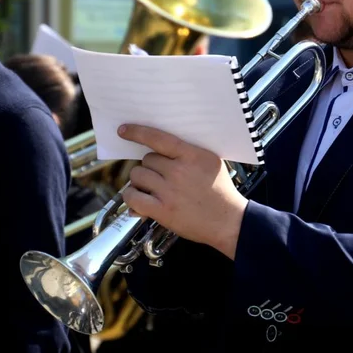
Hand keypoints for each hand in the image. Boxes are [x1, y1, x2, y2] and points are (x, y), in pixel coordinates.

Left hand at [118, 124, 248, 259]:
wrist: (229, 221)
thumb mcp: (211, 162)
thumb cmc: (220, 191)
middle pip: (147, 159)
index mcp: (192, 155)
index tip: (123, 130)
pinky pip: (133, 197)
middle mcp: (179, 171)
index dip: (137, 132)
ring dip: (141, 181)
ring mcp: (169, 191)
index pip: (158, 138)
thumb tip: (158, 150)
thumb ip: (187, 153)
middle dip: (150, 167)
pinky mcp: (162, 210)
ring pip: (138, 175)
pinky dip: (131, 196)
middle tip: (160, 177)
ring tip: (152, 189)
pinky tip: (137, 198)